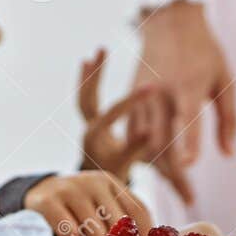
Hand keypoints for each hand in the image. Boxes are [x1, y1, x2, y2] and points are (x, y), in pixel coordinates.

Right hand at [24, 171, 151, 235]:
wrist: (39, 191)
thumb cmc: (78, 206)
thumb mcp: (100, 204)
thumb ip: (122, 219)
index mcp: (112, 182)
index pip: (139, 210)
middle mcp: (94, 181)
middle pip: (119, 226)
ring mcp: (71, 189)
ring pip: (96, 233)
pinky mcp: (49, 200)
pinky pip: (71, 234)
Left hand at [77, 49, 173, 182]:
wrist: (101, 185)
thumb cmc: (115, 176)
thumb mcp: (128, 164)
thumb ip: (135, 148)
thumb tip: (148, 130)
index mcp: (95, 139)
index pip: (111, 114)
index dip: (130, 100)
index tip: (150, 87)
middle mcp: (86, 128)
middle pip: (88, 97)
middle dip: (95, 75)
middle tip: (102, 51)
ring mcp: (86, 123)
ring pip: (85, 93)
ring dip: (90, 72)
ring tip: (99, 50)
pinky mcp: (89, 120)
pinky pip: (86, 96)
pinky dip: (88, 79)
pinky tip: (89, 61)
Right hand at [134, 0, 235, 200]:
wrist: (169, 23)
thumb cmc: (205, 53)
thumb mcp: (225, 80)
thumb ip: (229, 119)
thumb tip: (228, 154)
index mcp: (186, 86)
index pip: (187, 119)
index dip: (187, 142)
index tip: (189, 166)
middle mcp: (160, 93)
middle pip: (162, 141)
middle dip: (175, 174)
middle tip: (190, 199)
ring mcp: (142, 96)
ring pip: (144, 142)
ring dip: (160, 170)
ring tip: (179, 190)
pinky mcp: (131, 98)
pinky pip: (133, 134)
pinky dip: (143, 154)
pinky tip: (158, 169)